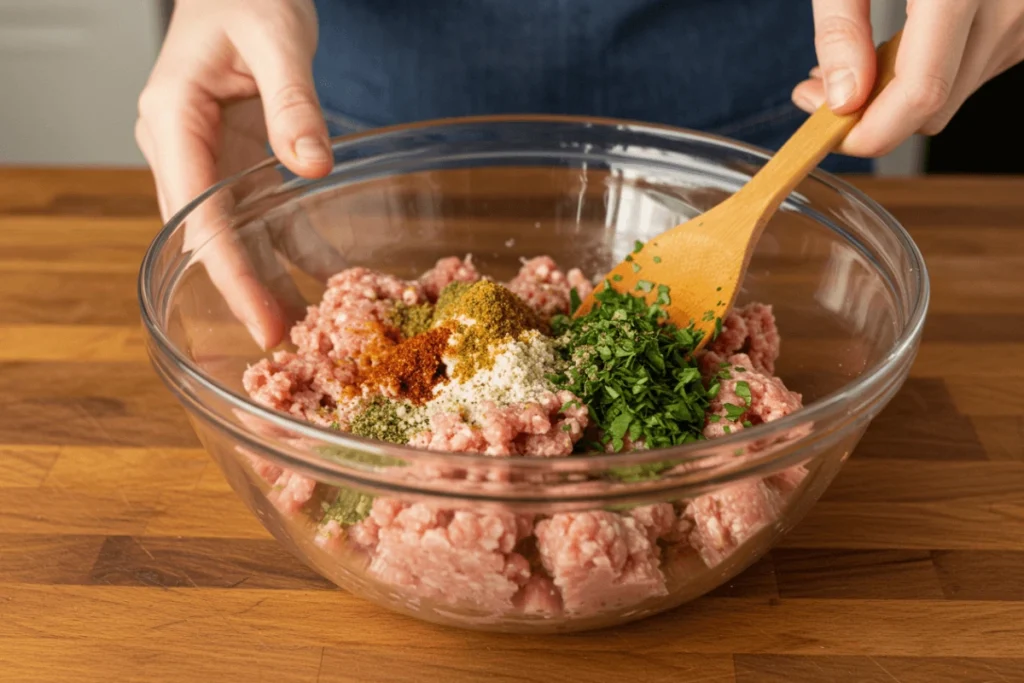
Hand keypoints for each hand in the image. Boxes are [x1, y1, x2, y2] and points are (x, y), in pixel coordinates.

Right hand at [136, 0, 343, 348]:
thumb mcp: (276, 39)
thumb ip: (293, 103)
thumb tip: (314, 167)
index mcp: (173, 121)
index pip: (198, 216)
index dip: (231, 274)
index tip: (261, 320)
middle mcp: (183, 149)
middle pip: (212, 237)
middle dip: (246, 292)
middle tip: (284, 345)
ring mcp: (211, 158)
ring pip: (240, 234)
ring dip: (271, 280)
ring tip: (307, 328)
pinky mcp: (242, 161)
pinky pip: (270, 213)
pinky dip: (297, 247)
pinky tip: (330, 278)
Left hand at [792, 0, 1023, 156]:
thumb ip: (840, 26)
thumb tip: (840, 98)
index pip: (920, 96)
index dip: (867, 132)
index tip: (823, 130)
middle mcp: (1007, 9)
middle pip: (932, 108)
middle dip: (869, 114)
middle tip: (816, 89)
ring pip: (951, 96)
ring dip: (895, 94)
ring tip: (853, 59)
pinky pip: (970, 71)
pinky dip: (927, 72)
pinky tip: (898, 44)